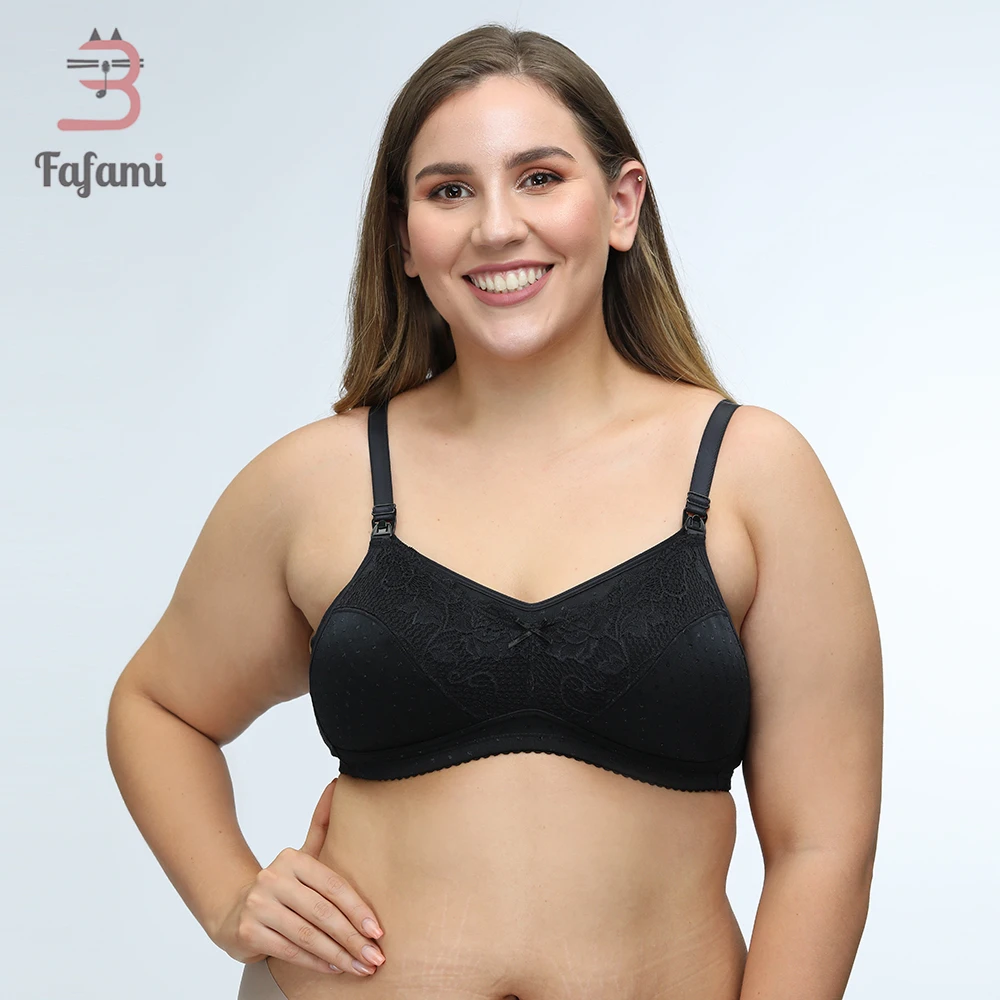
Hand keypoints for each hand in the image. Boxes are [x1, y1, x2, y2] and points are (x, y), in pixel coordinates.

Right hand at [215, 777, 385, 976]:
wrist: (233, 910)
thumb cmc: (281, 886)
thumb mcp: (302, 856)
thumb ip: (321, 824)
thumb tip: (337, 784)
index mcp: (292, 858)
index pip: (333, 885)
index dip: (358, 909)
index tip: (378, 929)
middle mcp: (273, 878)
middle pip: (323, 912)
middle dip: (353, 938)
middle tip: (375, 956)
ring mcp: (259, 905)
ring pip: (308, 935)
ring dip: (339, 954)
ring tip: (361, 966)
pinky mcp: (249, 931)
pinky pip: (291, 951)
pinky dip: (316, 962)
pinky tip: (335, 967)